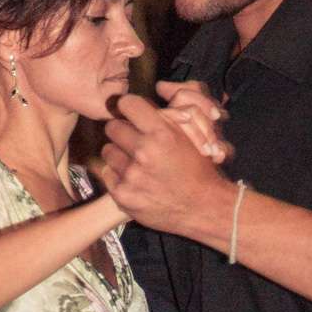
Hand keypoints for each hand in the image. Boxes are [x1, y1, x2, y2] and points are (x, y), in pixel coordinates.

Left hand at [102, 94, 235, 237]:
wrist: (204, 207)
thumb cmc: (198, 170)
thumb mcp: (189, 136)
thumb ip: (163, 118)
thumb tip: (136, 105)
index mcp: (162, 133)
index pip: (127, 104)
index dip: (128, 107)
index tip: (130, 113)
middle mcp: (144, 152)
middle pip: (112, 127)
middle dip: (122, 131)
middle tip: (133, 140)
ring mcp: (131, 175)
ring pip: (107, 151)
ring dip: (119, 154)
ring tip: (135, 163)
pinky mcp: (122, 194)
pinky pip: (107, 174)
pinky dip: (118, 176)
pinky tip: (135, 180)